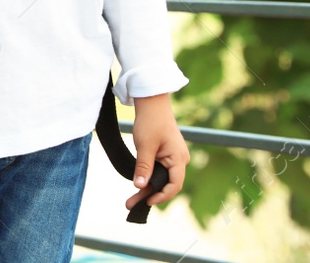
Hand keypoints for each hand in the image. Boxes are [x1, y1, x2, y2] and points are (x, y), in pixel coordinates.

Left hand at [126, 94, 189, 210]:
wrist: (152, 103)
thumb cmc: (151, 121)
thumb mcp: (145, 145)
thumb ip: (144, 167)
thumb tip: (140, 186)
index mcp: (179, 158)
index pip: (174, 185)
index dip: (161, 196)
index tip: (147, 201)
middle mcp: (179, 160)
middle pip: (166, 184)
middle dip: (149, 195)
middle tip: (130, 205)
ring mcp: (173, 158)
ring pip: (161, 179)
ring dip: (147, 189)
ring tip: (130, 201)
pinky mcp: (165, 155)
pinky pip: (159, 171)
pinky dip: (148, 178)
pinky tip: (137, 187)